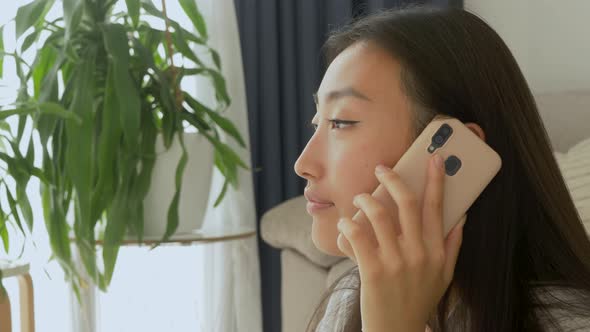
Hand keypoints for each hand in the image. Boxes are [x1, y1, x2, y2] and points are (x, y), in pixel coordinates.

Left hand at [336, 154, 465, 331]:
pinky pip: (357, 235)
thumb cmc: (418, 299)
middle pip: (408, 203)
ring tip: (360, 197)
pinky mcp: (373, 271)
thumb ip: (452, 245)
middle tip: (381, 168)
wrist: (397, 331)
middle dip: (394, 178)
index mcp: (437, 251)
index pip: (438, 207)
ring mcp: (396, 262)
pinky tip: (345, 224)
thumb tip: (461, 216)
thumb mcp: (444, 275)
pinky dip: (348, 224)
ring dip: (366, 199)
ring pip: (379, 214)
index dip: (437, 180)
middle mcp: (420, 254)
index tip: (435, 158)